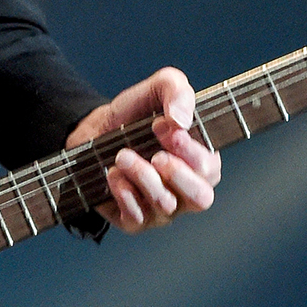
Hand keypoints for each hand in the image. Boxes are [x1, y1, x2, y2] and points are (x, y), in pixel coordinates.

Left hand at [64, 66, 220, 233]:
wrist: (96, 128)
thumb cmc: (136, 113)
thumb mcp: (160, 87)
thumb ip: (178, 92)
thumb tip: (181, 121)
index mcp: (200, 162)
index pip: (210, 169)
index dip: (190, 151)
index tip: (164, 127)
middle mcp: (185, 190)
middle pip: (201, 198)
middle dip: (177, 174)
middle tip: (156, 154)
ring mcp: (161, 209)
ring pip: (165, 205)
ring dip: (143, 177)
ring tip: (122, 156)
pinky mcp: (134, 219)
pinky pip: (136, 218)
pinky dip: (124, 195)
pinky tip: (113, 175)